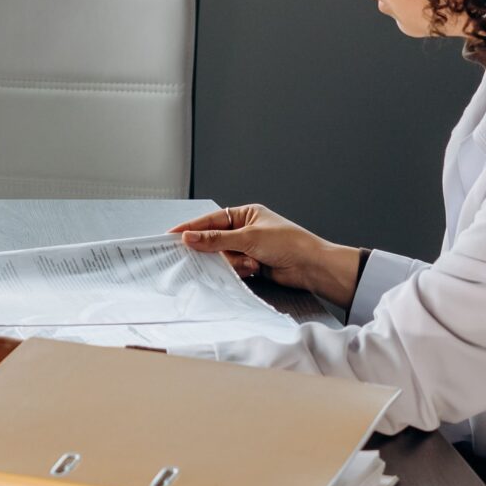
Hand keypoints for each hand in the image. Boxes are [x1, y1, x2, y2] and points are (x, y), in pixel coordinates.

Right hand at [171, 205, 361, 304]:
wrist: (312, 267)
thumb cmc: (289, 243)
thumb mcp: (249, 237)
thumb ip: (217, 239)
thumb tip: (190, 237)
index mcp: (246, 214)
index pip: (212, 219)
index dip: (192, 227)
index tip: (173, 234)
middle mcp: (246, 230)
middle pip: (216, 240)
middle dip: (217, 250)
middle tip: (199, 256)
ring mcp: (249, 249)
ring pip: (224, 257)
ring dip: (235, 263)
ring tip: (251, 263)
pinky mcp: (253, 265)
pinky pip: (234, 269)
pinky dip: (240, 271)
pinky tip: (253, 269)